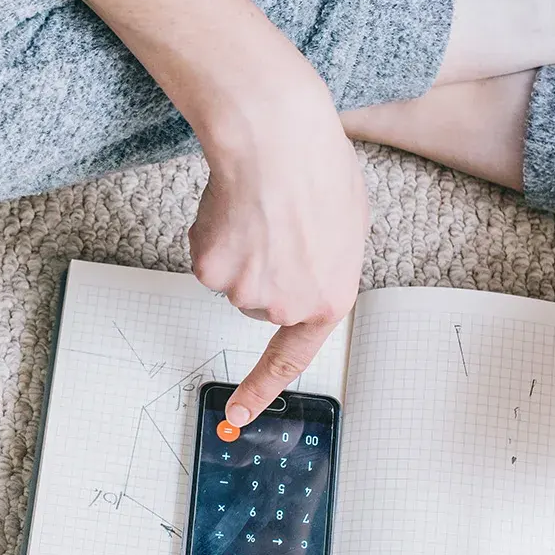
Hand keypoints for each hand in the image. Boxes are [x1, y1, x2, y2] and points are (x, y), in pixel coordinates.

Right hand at [189, 65, 367, 426]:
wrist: (277, 139)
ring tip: (261, 206)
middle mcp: (287, 307)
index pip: (291, 358)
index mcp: (330, 300)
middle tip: (278, 222)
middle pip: (259, 303)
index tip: (236, 415)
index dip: (260, 389)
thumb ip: (326, 265)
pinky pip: (206, 258)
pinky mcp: (210, 270)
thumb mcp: (349, 225)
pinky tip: (234, 205)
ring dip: (241, 248)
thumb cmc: (319, 170)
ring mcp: (246, 292)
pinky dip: (215, 234)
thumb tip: (305, 269)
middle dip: (265, 268)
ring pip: (232, 278)